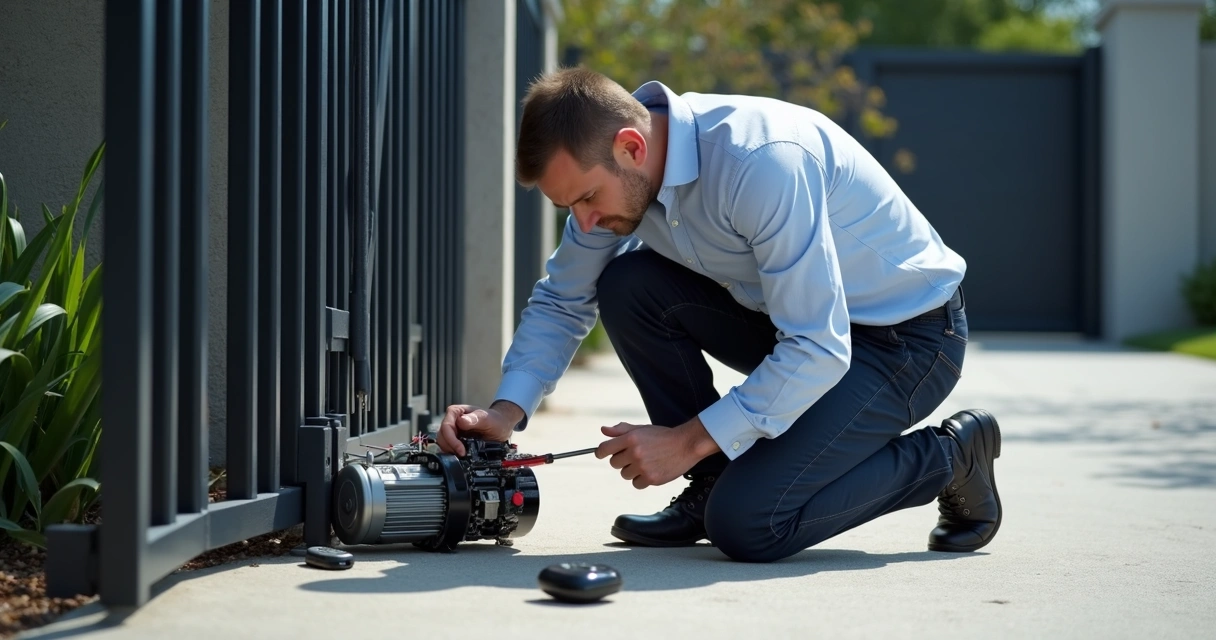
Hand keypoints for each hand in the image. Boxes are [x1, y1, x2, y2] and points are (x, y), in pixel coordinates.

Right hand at [437, 402, 519, 455]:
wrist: (501, 427)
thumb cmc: (495, 420)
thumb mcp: (488, 419)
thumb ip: (476, 419)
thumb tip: (461, 421)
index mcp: (456, 412)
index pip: (446, 427)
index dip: (451, 440)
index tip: (462, 450)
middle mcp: (452, 421)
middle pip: (442, 437)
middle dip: (450, 447)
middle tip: (462, 455)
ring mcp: (453, 432)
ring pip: (443, 444)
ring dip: (451, 452)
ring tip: (464, 456)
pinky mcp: (455, 441)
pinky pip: (449, 449)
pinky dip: (453, 454)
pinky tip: (463, 457)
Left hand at [595, 418, 719, 489]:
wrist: (686, 444)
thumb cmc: (663, 436)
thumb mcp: (642, 429)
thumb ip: (621, 430)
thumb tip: (603, 430)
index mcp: (630, 438)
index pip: (604, 448)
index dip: (600, 452)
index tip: (601, 454)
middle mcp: (635, 452)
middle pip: (614, 463)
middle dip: (621, 460)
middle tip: (634, 456)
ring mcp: (642, 467)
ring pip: (625, 474)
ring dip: (632, 470)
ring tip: (645, 462)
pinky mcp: (651, 478)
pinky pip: (636, 484)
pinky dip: (641, 480)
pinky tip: (650, 471)